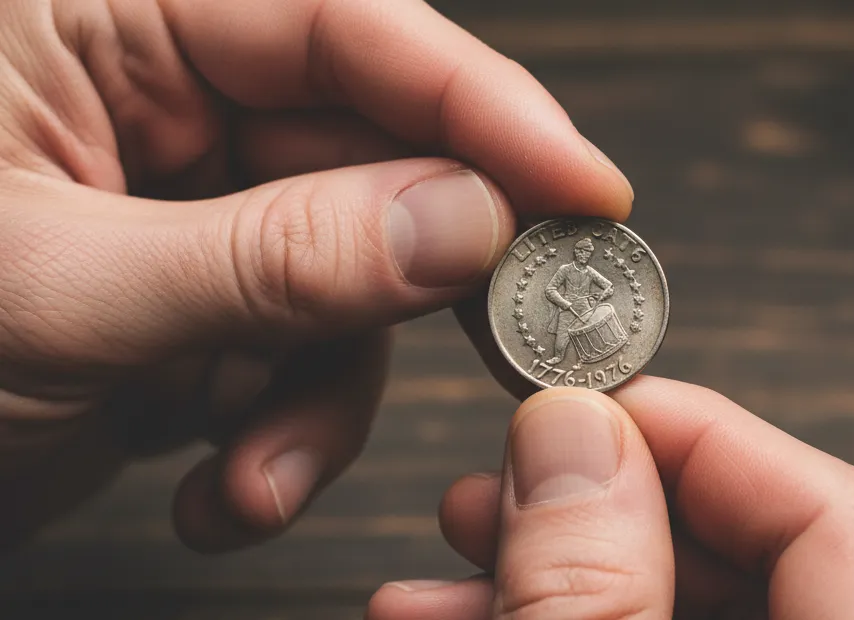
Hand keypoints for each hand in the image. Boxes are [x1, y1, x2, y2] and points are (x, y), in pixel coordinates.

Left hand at [0, 0, 632, 550]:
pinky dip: (279, 427)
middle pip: (369, 155)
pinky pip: (298, 346)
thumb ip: (277, 252)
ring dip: (321, 392)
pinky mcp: (197, 291)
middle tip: (500, 344)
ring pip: (346, 277)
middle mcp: (155, 90)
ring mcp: (185, 198)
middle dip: (418, 276)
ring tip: (254, 476)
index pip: (340, 27)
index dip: (483, 105)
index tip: (587, 190)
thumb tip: (466, 220)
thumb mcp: (63, 295)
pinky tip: (219, 482)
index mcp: (100, 12)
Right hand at [366, 377, 853, 618]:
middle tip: (483, 485)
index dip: (697, 435)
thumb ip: (589, 597)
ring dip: (539, 566)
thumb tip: (570, 438)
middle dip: (587, 502)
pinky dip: (542, 619)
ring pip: (661, 603)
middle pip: (738, 548)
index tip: (576, 407)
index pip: (834, 515)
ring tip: (431, 573)